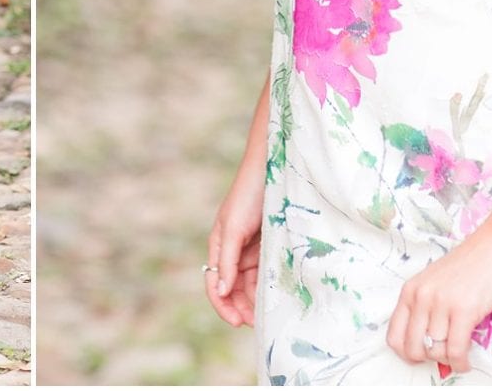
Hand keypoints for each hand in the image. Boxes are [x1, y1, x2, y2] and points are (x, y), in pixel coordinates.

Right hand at [205, 164, 264, 327]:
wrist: (274, 169)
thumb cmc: (249, 194)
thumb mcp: (234, 228)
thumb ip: (226, 260)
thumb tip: (220, 291)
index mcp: (219, 244)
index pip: (215, 283)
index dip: (223, 305)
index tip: (238, 322)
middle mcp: (233, 250)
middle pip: (233, 287)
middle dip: (241, 306)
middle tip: (257, 323)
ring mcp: (252, 249)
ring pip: (250, 283)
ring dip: (256, 299)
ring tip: (269, 313)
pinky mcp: (269, 246)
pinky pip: (266, 272)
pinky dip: (268, 286)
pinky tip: (276, 295)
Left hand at [385, 226, 491, 373]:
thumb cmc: (473, 263)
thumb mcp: (438, 282)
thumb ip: (428, 307)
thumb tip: (427, 342)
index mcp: (411, 289)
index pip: (394, 334)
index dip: (406, 352)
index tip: (421, 356)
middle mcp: (421, 296)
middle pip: (412, 347)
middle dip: (428, 358)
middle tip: (443, 355)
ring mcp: (441, 303)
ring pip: (435, 351)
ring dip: (448, 360)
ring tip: (459, 354)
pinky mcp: (464, 310)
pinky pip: (455, 350)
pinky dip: (461, 362)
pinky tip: (466, 361)